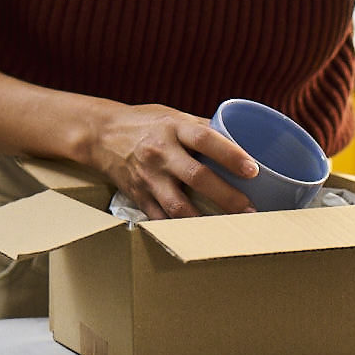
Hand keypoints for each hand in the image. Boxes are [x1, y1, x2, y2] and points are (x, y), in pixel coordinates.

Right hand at [87, 103, 257, 218]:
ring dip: (204, 221)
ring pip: (177, 205)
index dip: (230, 155)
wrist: (101, 134)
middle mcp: (160, 152)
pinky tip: (198, 238)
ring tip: (227, 231)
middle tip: (251, 210)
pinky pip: (160, 219)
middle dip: (226, 196)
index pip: (206, 139)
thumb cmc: (147, 123)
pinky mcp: (138, 196)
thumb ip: (203, 129)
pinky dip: (179, 230)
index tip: (253, 170)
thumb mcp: (174, 117)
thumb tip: (243, 141)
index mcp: (174, 128)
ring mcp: (148, 177)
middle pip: (196, 177)